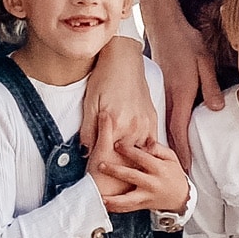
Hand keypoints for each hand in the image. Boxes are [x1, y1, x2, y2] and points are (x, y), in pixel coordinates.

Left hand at [80, 34, 157, 163]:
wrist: (124, 61)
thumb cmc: (105, 79)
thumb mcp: (90, 104)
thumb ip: (88, 130)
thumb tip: (86, 151)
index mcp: (117, 124)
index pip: (109, 156)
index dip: (102, 166)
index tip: (95, 174)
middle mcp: (134, 126)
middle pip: (125, 158)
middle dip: (116, 168)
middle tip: (108, 176)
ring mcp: (145, 123)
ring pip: (140, 153)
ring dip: (131, 161)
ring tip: (123, 169)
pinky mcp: (152, 118)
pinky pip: (151, 142)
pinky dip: (144, 151)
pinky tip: (138, 156)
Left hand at [90, 141, 189, 216]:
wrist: (181, 197)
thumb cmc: (173, 174)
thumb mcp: (171, 157)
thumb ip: (158, 148)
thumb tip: (146, 141)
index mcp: (159, 169)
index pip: (142, 158)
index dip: (129, 151)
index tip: (116, 144)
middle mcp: (152, 183)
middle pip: (132, 176)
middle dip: (115, 171)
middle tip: (101, 165)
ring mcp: (146, 196)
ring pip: (129, 199)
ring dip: (114, 199)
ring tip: (101, 196)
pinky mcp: (142, 205)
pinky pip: (127, 208)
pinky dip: (116, 208)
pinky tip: (104, 205)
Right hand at [142, 6, 222, 170]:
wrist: (164, 24)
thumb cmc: (186, 41)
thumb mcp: (204, 62)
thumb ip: (209, 87)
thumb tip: (215, 110)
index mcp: (180, 92)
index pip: (180, 129)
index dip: (182, 151)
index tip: (184, 169)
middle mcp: (168, 96)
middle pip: (169, 132)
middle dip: (172, 156)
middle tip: (176, 177)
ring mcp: (161, 93)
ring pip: (163, 125)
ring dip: (166, 146)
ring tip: (168, 166)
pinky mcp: (159, 88)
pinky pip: (161, 114)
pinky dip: (163, 130)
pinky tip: (164, 139)